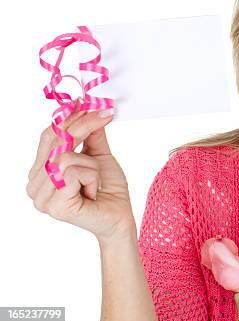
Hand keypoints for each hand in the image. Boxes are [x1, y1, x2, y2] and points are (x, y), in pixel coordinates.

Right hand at [27, 100, 134, 244]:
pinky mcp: (54, 205)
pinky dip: (91, 177)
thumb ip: (91, 135)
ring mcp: (41, 197)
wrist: (120, 218)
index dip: (68, 118)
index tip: (88, 103)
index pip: (48, 136)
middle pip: (55, 142)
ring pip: (65, 157)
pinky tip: (93, 191)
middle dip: (84, 126)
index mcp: (41, 171)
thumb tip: (89, 108)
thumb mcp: (100, 156)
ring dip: (91, 165)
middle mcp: (35, 184)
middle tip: (105, 114)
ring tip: (96, 181)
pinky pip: (72, 173)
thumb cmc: (109, 190)